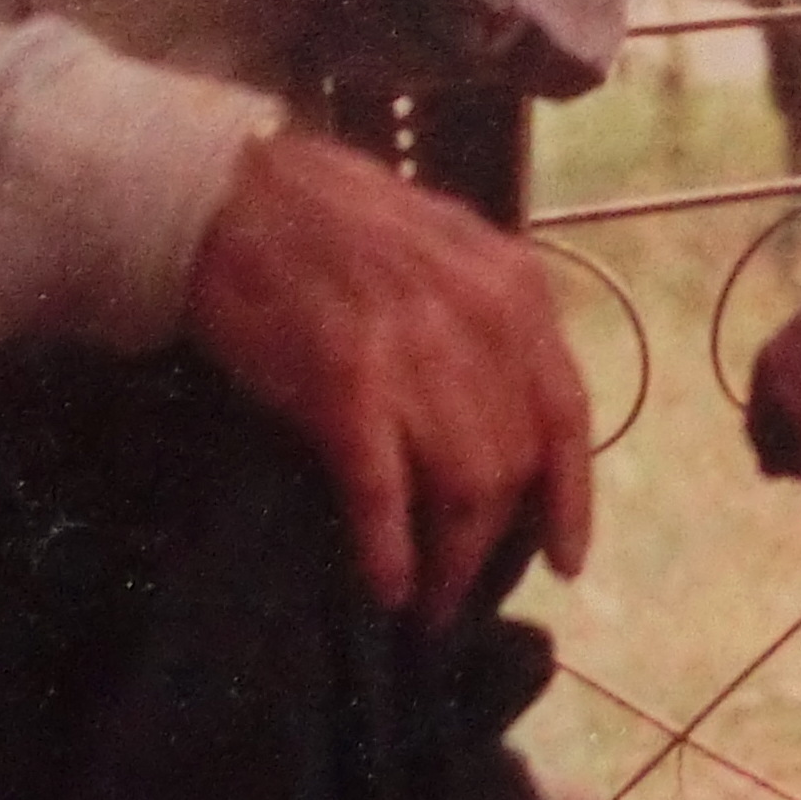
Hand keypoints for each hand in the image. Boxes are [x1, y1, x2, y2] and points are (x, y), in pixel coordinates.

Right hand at [183, 126, 596, 621]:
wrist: (230, 197)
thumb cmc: (331, 221)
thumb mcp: (444, 247)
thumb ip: (487, 320)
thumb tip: (505, 415)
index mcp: (511, 286)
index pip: (566, 412)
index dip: (570, 498)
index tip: (564, 561)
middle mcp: (481, 321)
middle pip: (513, 464)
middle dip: (492, 543)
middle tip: (462, 588)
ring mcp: (416, 354)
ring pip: (465, 490)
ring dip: (449, 564)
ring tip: (429, 602)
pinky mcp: (347, 386)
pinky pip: (385, 493)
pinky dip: (391, 551)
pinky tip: (387, 587)